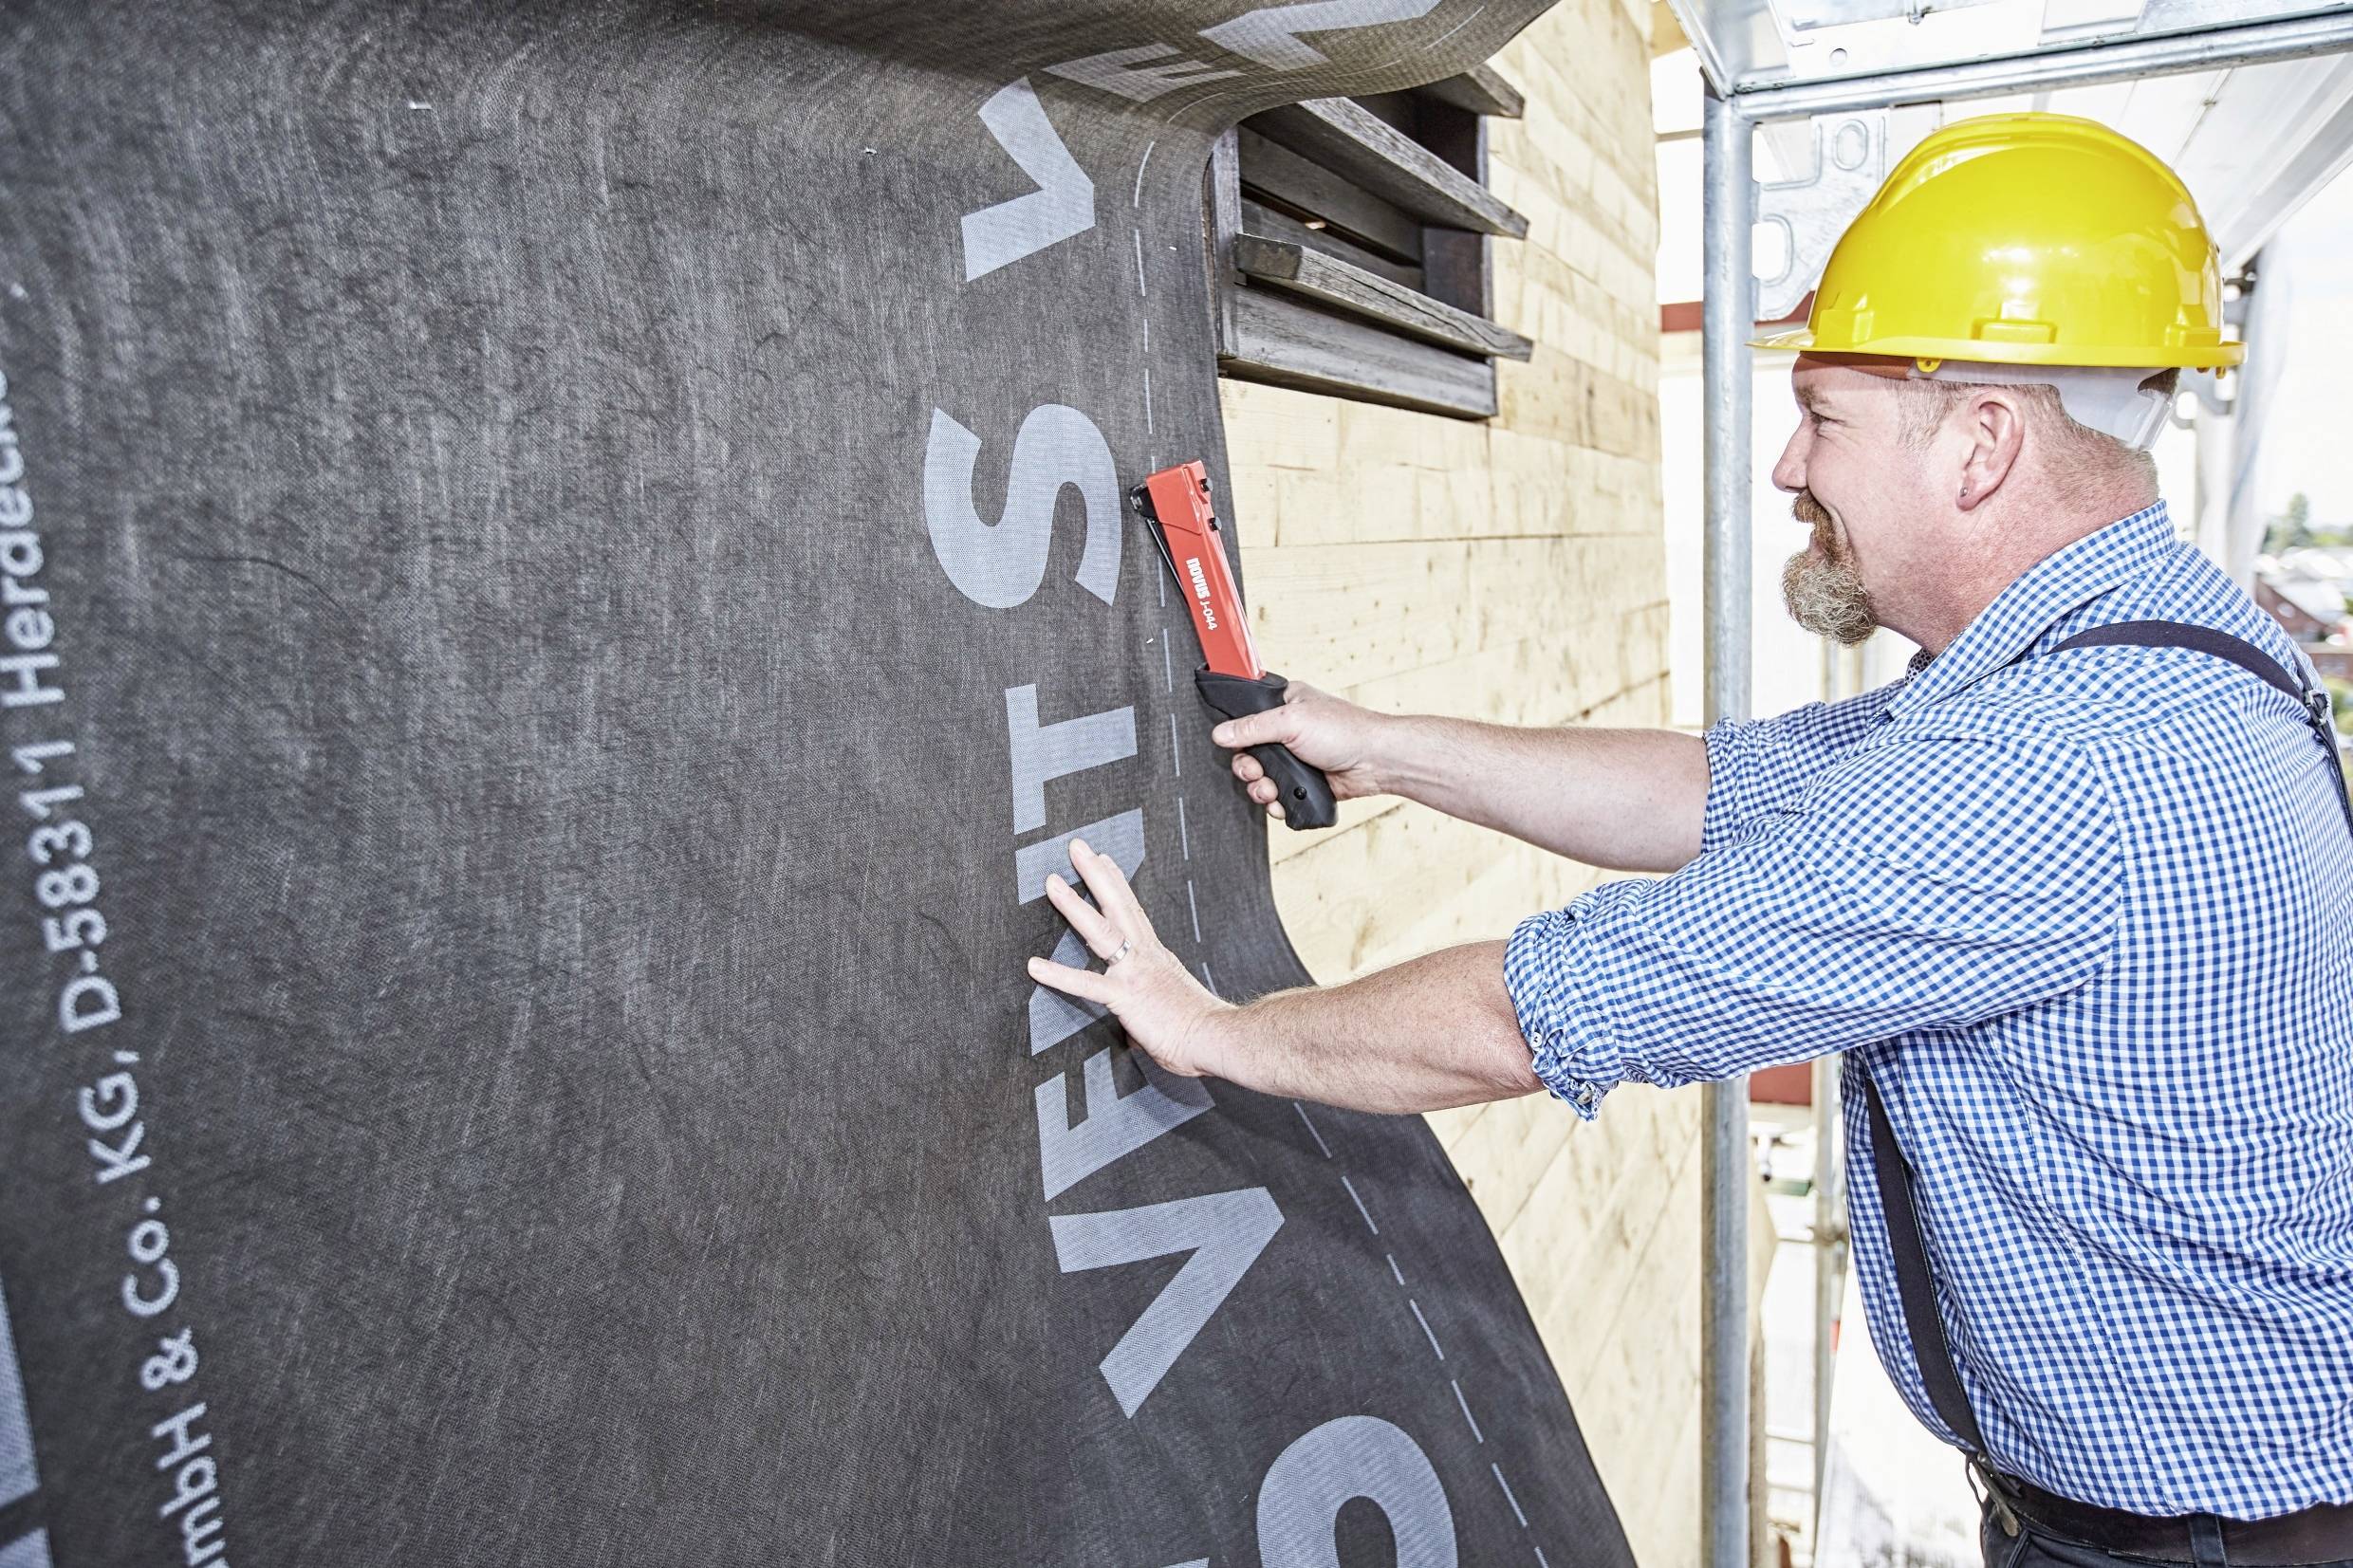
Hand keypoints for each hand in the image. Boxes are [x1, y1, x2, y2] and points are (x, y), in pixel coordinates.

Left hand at [1027, 838, 1234, 1076]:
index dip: (1117, 882)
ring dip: (1074, 905)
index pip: (1133, 910)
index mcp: (1155, 955)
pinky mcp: (1126, 996)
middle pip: (1118, 905)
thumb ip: (1149, 1006)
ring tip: (1050, 882)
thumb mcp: (1171, 1003)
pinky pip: (1087, 984)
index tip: (1104, 858)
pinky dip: (1059, 975)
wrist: (1218, 1037)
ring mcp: (1134, 973)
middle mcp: (1145, 955)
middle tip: (1076, 846)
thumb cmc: (1198, 1026)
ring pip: (1101, 931)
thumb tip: (1137, 1027)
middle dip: (1095, 873)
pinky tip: (1034, 966)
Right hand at [1212, 681, 1387, 821]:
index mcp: (1284, 705)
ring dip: (1261, 789)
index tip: (1238, 746)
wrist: (1376, 762)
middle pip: (1248, 753)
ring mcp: (1295, 758)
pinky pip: (1277, 795)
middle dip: (1248, 769)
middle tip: (1256, 773)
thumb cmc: (1345, 731)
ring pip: (1261, 778)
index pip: (1246, 718)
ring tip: (1271, 791)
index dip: (1237, 735)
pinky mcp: (1302, 781)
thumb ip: (1252, 728)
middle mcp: (1287, 731)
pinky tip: (1282, 802)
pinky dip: (1276, 802)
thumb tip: (1221, 733)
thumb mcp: (1292, 721)